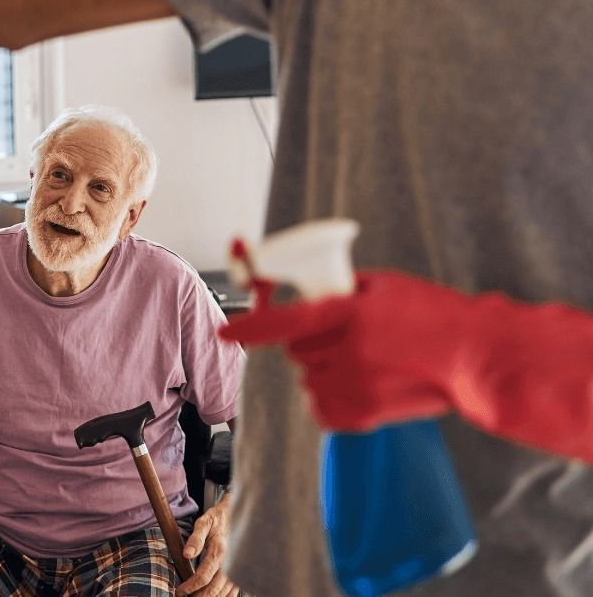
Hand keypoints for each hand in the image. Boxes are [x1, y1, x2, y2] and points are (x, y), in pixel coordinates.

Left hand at [176, 495, 238, 596]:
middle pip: (213, 589)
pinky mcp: (240, 573)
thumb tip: (186, 555)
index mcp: (219, 551)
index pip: (203, 576)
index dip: (190, 586)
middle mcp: (231, 563)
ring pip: (223, 594)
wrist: (238, 514)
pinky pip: (232, 593)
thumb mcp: (204, 522)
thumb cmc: (218, 519)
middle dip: (198, 596)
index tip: (180, 591)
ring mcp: (237, 570)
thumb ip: (195, 538)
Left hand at [219, 270, 459, 430]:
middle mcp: (349, 351)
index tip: (226, 330)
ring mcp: (356, 386)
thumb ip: (339, 293)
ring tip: (364, 358)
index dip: (251, 325)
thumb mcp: (382, 285)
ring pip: (308, 376)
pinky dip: (332, 395)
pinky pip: (322, 406)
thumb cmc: (431, 314)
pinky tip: (362, 383)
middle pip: (296, 348)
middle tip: (344, 333)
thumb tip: (304, 296)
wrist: (474, 358)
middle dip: (309, 339)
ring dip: (322, 367)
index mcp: (351, 313)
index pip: (286, 320)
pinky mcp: (363, 415)